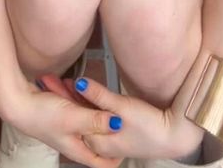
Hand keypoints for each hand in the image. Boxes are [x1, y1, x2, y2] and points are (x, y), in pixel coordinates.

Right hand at [3, 84, 123, 167]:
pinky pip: (77, 109)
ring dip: (91, 107)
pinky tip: (77, 87)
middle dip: (104, 124)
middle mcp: (74, 141)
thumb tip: (119, 124)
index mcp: (78, 149)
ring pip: (87, 120)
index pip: (101, 163)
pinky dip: (80, 100)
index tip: (126, 142)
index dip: (115, 157)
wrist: (17, 103)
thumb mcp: (73, 117)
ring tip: (94, 94)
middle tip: (114, 111)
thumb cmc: (42, 114)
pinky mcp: (61, 115)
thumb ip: (96, 120)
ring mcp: (67, 127)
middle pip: (97, 138)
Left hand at [39, 74, 203, 161]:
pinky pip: (95, 116)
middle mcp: (99, 143)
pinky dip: (87, 104)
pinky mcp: (116, 131)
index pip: (72, 117)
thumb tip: (77, 83)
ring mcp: (108, 138)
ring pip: (85, 116)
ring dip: (74, 100)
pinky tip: (82, 92)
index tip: (48, 82)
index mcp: (97, 141)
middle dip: (63, 98)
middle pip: (76, 117)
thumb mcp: (121, 108)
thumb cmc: (149, 125)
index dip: (60, 98)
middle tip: (49, 79)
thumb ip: (98, 96)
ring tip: (61, 82)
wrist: (174, 137)